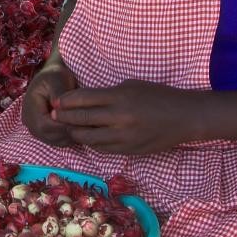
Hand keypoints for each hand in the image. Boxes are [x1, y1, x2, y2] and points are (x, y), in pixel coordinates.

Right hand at [21, 61, 77, 146]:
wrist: (52, 77)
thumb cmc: (55, 75)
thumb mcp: (57, 78)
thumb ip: (58, 93)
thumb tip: (59, 108)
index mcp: (30, 107)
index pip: (45, 126)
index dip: (62, 126)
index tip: (80, 122)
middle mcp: (29, 121)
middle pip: (49, 136)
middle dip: (68, 133)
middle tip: (87, 127)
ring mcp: (35, 128)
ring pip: (54, 140)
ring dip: (69, 137)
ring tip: (85, 128)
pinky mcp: (43, 132)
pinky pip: (56, 140)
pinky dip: (68, 137)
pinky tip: (79, 130)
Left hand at [51, 80, 195, 154]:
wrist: (183, 117)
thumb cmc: (157, 95)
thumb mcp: (131, 85)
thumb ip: (107, 93)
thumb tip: (84, 99)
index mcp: (119, 97)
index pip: (83, 99)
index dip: (66, 101)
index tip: (56, 102)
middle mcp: (119, 118)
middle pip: (82, 119)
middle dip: (64, 118)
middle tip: (54, 116)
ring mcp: (124, 137)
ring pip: (89, 138)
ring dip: (76, 133)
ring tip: (68, 128)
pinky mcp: (129, 150)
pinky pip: (103, 149)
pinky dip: (92, 143)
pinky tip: (87, 137)